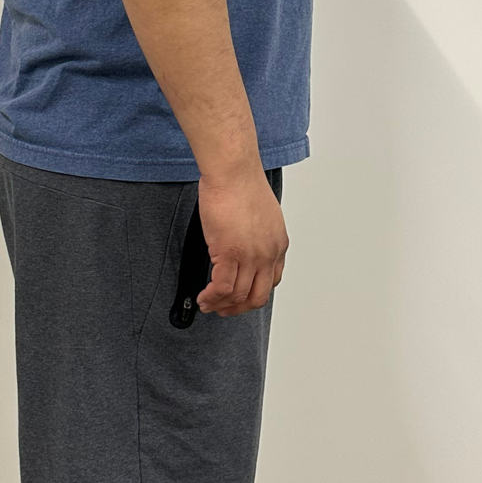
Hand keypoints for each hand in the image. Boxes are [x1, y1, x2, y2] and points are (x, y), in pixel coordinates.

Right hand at [194, 164, 286, 317]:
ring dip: (221, 305)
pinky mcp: (230, 252)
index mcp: (279, 245)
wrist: (233, 172)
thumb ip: (256, 235)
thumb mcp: (261, 215)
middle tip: (224, 310)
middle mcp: (269, 254)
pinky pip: (222, 287)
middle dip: (239, 308)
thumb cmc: (241, 184)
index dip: (253, 294)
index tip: (240, 296)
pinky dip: (211, 296)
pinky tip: (203, 297)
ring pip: (238, 295)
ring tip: (208, 305)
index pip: (271, 281)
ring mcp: (251, 255)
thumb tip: (242, 244)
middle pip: (257, 296)